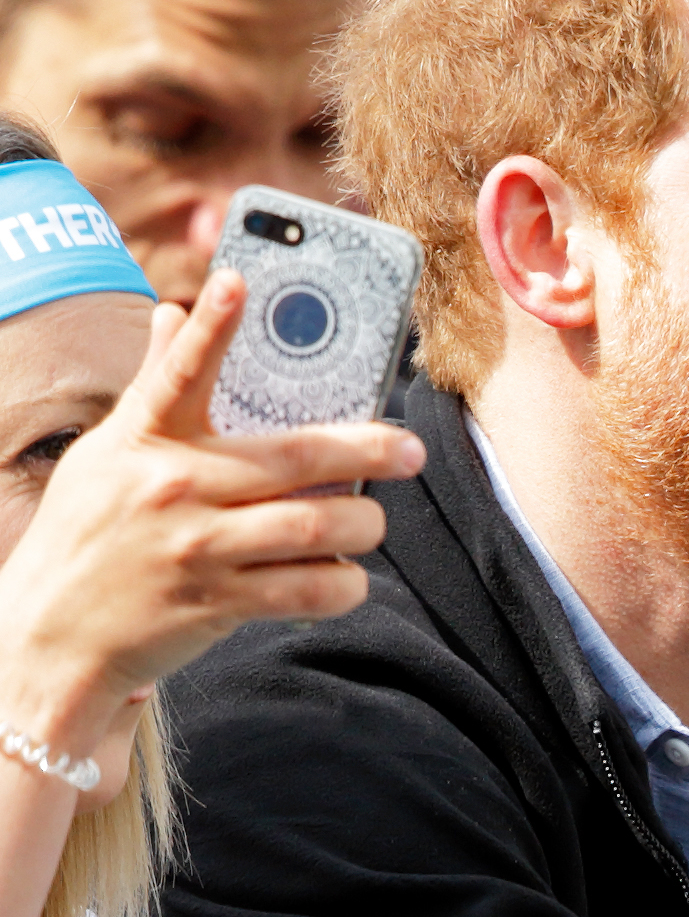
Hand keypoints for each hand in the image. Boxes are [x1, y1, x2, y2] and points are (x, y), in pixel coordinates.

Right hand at [0, 275, 423, 750]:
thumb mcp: (108, 453)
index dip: (209, 327)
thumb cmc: (90, 531)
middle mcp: (172, 487)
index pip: (177, 372)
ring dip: (363, 525)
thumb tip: (171, 312)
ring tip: (370, 522)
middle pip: (297, 456)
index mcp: (145, 440)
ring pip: (318, 526)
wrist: (50, 636)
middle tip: (411, 451)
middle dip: (370, 451)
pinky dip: (343, 584)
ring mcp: (195, 547)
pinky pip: (309, 590)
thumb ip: (153, 387)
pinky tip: (344, 576)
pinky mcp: (215, 603)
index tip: (237, 280)